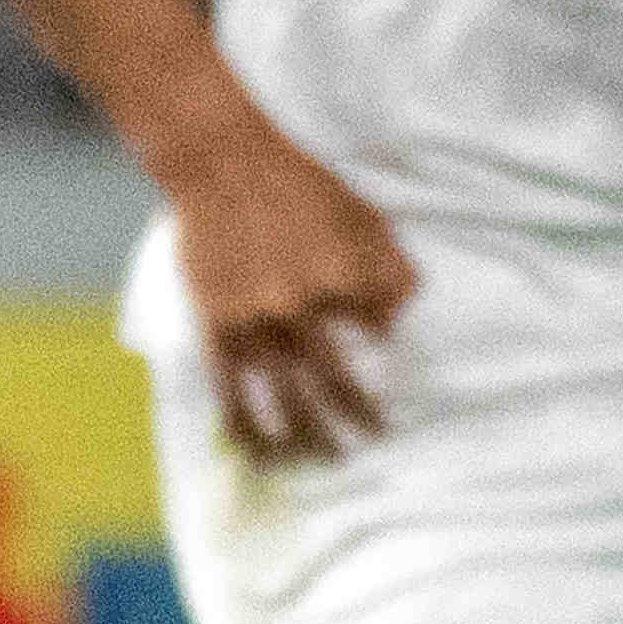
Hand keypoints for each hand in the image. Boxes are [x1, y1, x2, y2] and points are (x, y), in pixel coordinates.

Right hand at [158, 115, 414, 461]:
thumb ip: (389, 263)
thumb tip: (404, 312)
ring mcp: (258, 321)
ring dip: (307, 436)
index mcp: (344, 277)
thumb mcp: (361, 212)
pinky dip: (246, 425)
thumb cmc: (296, 180)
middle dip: (359, 416)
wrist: (222, 161)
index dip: (383, 349)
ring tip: (323, 462)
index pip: (378, 330)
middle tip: (375, 440)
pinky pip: (232, 389)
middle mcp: (304, 307)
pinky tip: (257, 452)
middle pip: (337, 380)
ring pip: (287, 396)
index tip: (390, 362)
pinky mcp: (218, 326)